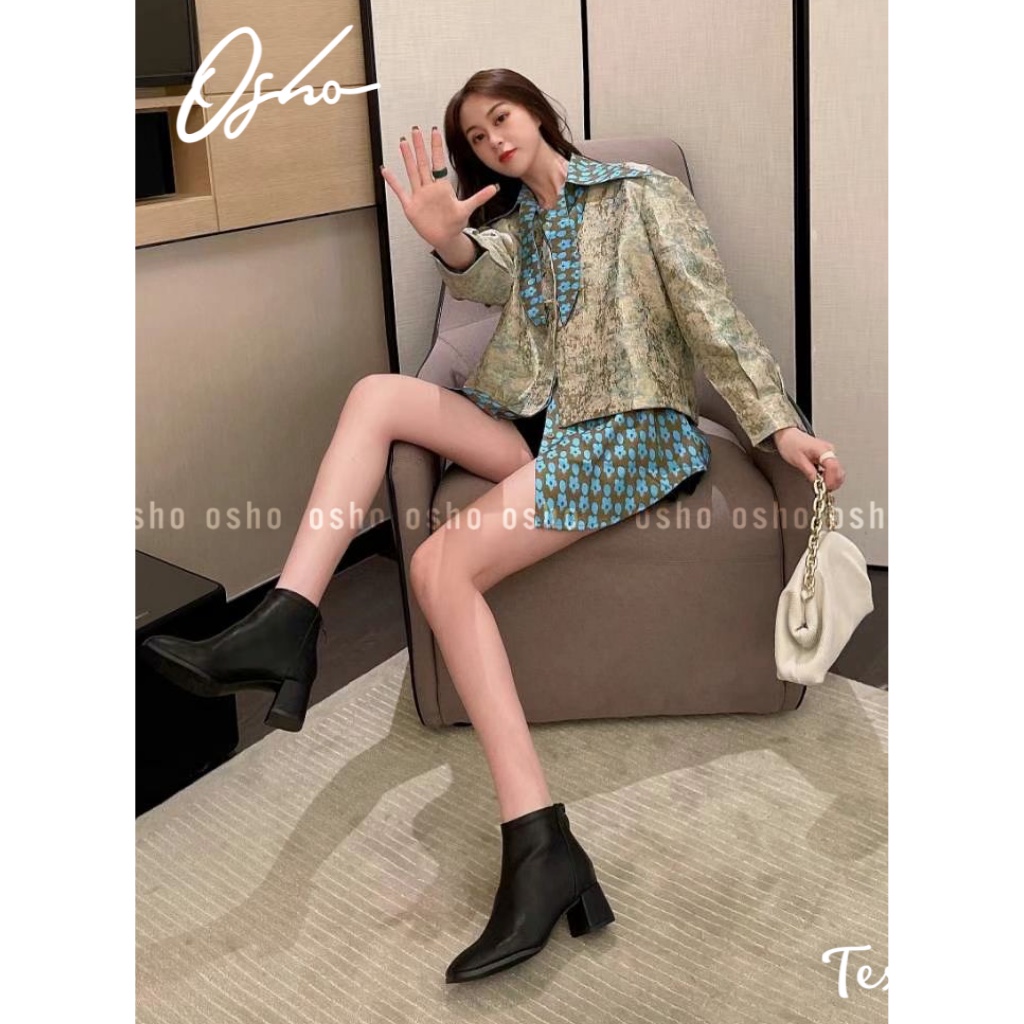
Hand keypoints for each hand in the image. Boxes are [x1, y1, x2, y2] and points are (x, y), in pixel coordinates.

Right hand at [379, 126, 499, 249]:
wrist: (445, 238)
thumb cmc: (455, 223)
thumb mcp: (467, 208)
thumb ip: (479, 197)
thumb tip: (494, 188)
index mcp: (442, 186)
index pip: (438, 162)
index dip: (436, 147)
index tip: (434, 131)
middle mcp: (429, 188)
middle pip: (423, 163)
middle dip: (419, 146)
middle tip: (415, 130)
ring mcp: (419, 195)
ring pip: (412, 172)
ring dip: (407, 158)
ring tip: (403, 143)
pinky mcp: (410, 206)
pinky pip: (400, 191)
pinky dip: (393, 181)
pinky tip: (386, 170)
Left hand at [773, 427, 845, 491]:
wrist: (788, 436)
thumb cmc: (791, 444)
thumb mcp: (797, 460)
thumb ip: (809, 471)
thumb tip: (817, 482)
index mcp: (823, 449)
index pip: (833, 466)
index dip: (831, 479)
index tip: (825, 487)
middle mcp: (829, 450)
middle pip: (839, 470)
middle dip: (833, 482)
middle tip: (824, 489)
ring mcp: (830, 453)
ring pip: (838, 471)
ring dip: (832, 481)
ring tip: (822, 486)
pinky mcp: (828, 457)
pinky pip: (834, 469)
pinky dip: (830, 477)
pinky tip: (823, 480)